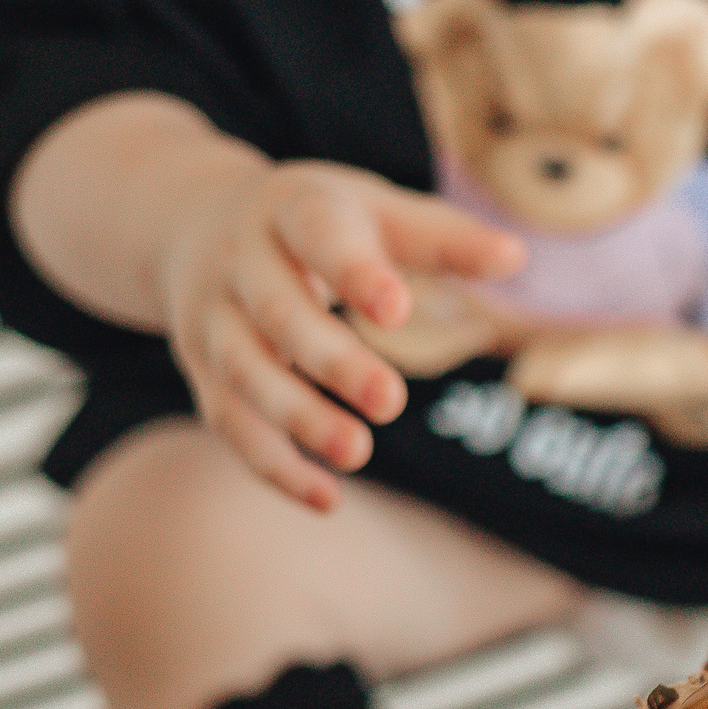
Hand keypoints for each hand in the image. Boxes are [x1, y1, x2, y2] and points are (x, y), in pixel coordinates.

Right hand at [156, 159, 524, 510]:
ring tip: (358, 452)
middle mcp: (243, 264)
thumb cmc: (317, 223)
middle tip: (389, 402)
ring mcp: (214, 319)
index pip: (319, 234)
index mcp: (292, 210)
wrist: (190, 220)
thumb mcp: (375, 211)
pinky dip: (274, 465)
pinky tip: (327, 499)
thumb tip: (517, 257)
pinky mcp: (203, 371)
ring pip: (246, 374)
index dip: (354, 272)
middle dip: (330, 360)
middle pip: (279, 313)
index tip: (399, 310)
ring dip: (298, 418)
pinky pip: (232, 424)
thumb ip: (442, 239)